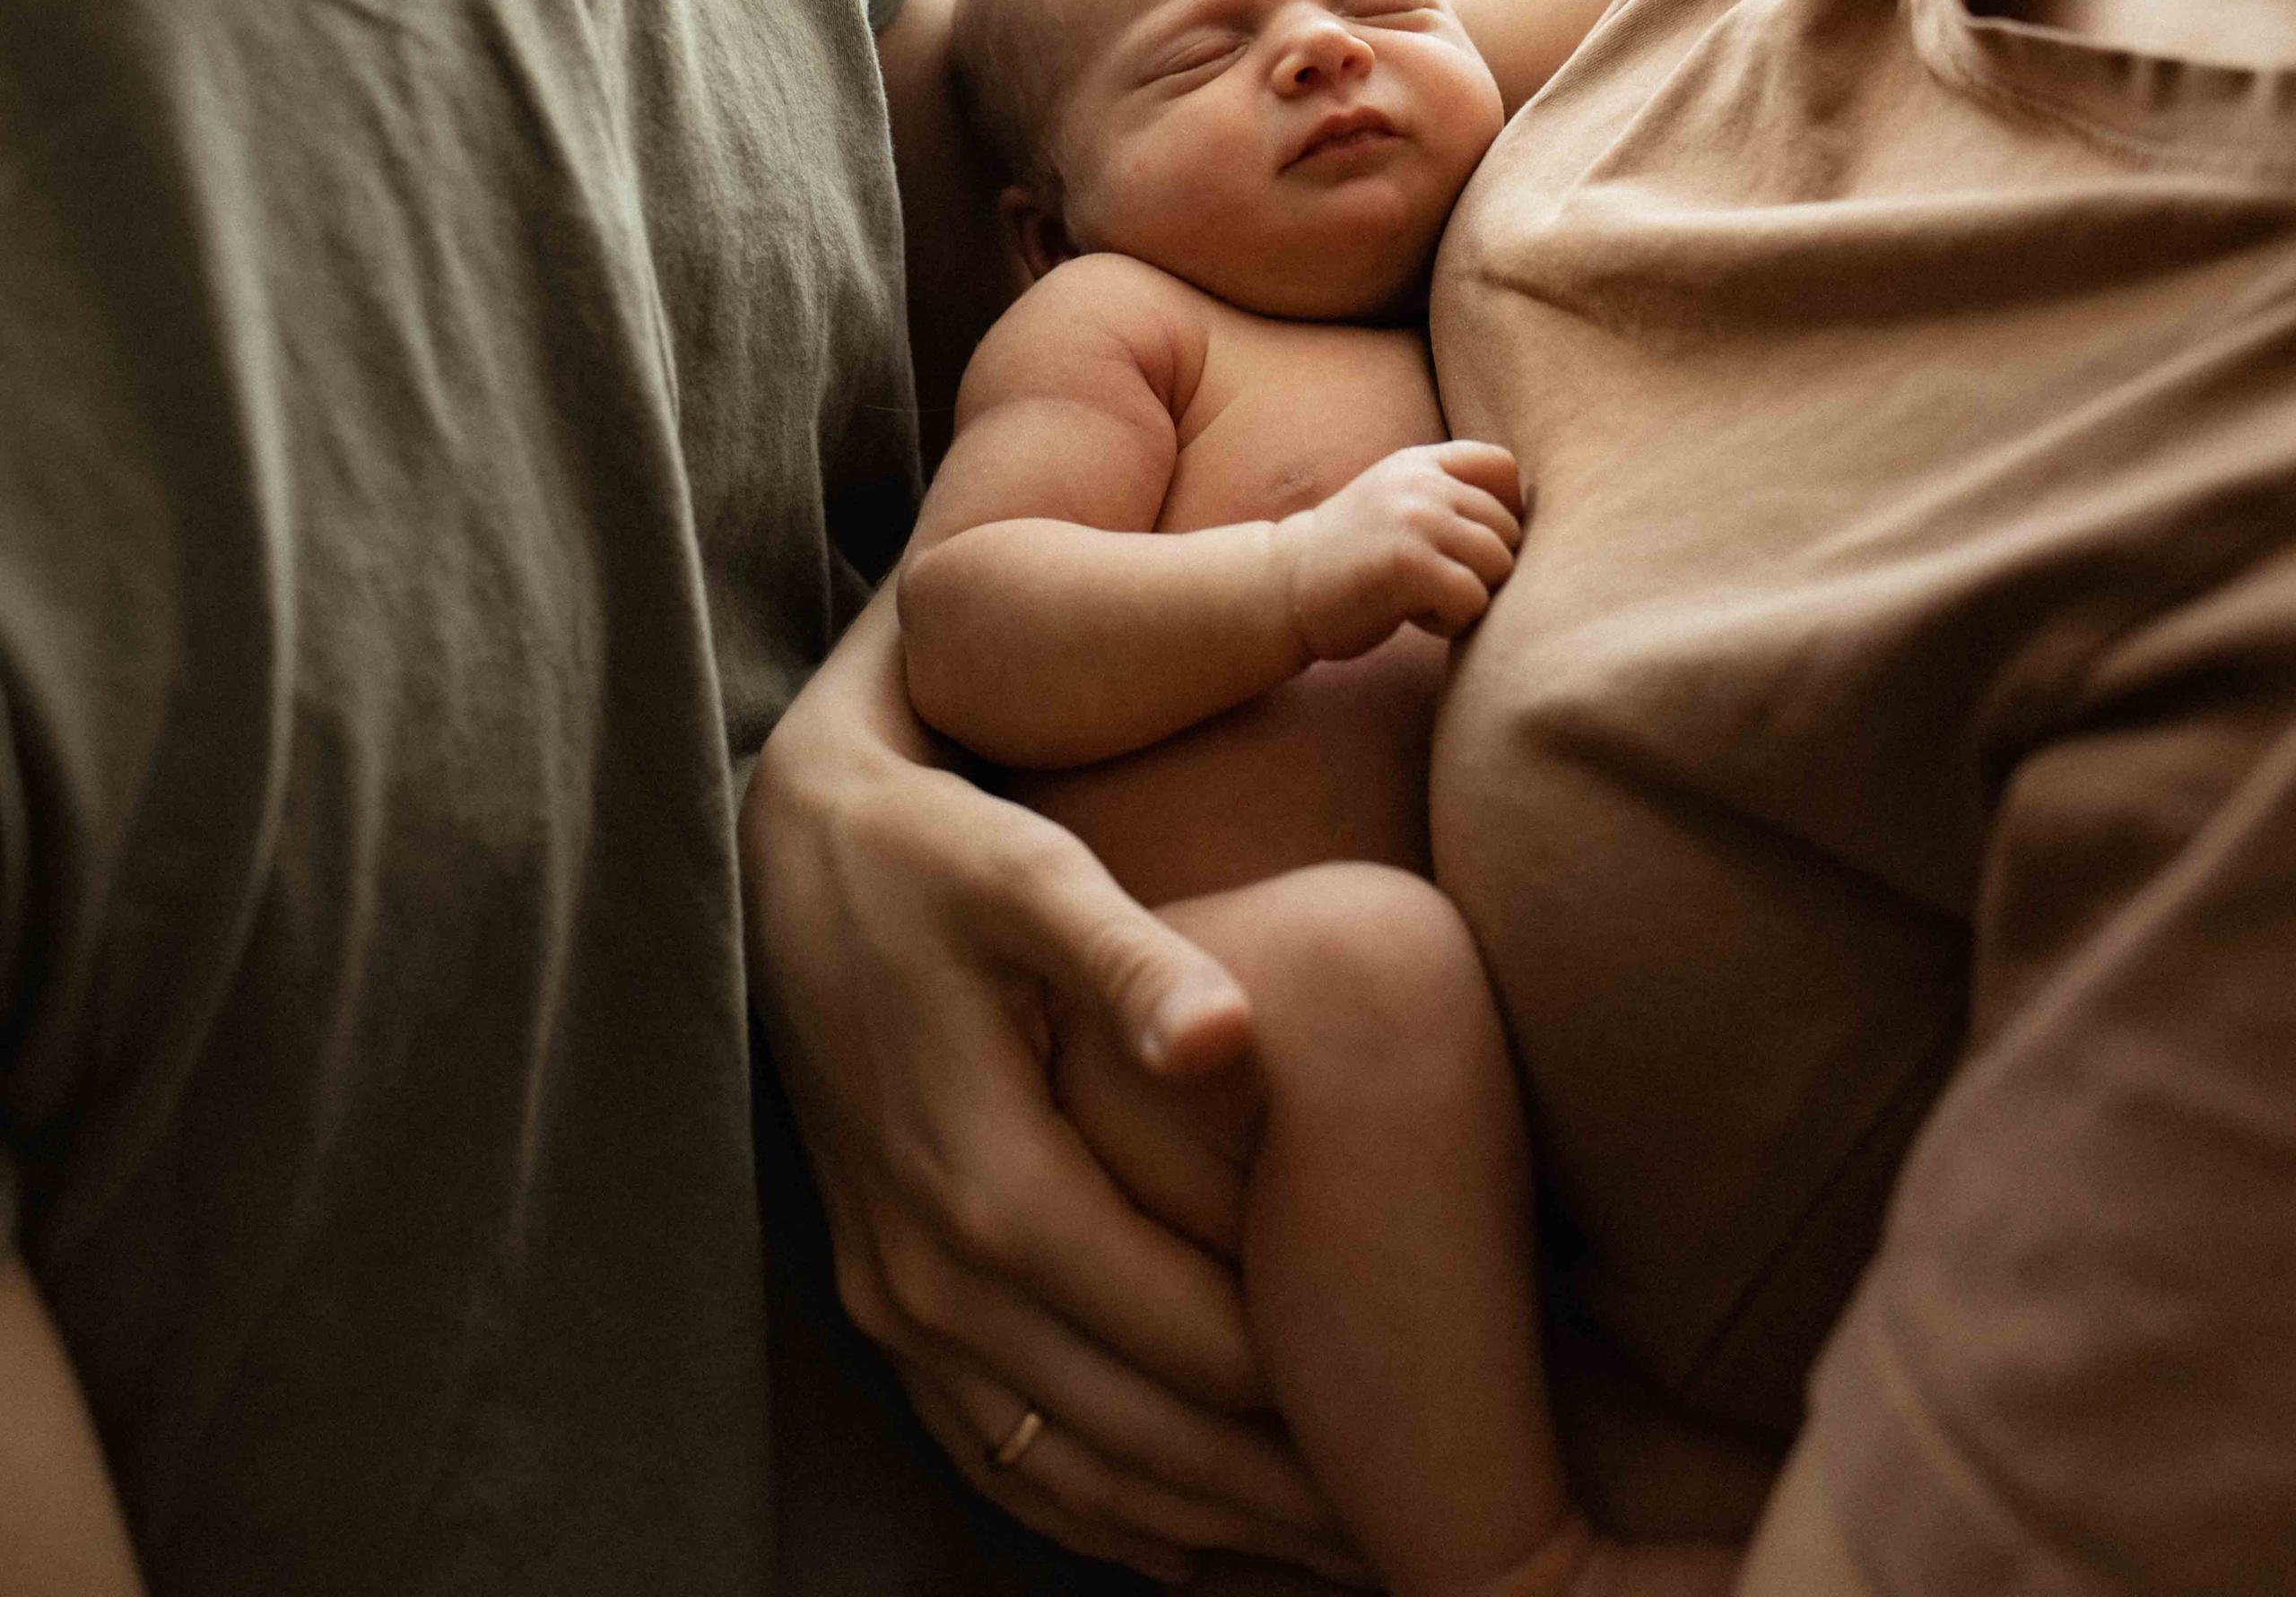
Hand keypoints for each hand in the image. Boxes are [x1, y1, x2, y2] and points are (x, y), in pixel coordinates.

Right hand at [742, 587, 1367, 1583]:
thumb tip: (1232, 1039)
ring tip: (1326, 1549)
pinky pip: (988, 1447)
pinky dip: (1084, 1508)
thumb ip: (1132, 959)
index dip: (1312, 1400)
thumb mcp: (1031, 871)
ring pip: (1061, 1468)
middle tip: (1410, 1532)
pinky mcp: (879, 1294)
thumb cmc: (934, 849)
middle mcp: (932, 1272)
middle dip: (1274, 1493)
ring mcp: (894, 1298)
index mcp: (989, 1183)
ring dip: (1192, 1520)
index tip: (1430, 1434)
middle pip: (1136, 1436)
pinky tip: (1177, 1540)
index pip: (1187, 1342)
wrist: (788, 851)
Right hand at [1280, 439, 1522, 663]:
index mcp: (1422, 462)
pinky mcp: (1408, 564)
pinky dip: (1453, 621)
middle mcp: (1422, 482)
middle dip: (1484, 569)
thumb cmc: (1353, 555)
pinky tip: (1417, 616)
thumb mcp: (1398, 501)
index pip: (1503, 468)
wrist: (1284, 585)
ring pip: (1499, 565)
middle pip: (1509, 530)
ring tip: (1427, 598)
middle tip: (1436, 584)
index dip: (1504, 515)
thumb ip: (1449, 495)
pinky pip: (1473, 599)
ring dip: (1471, 596)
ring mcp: (1415, 519)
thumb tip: (1528, 521)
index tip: (1470, 546)